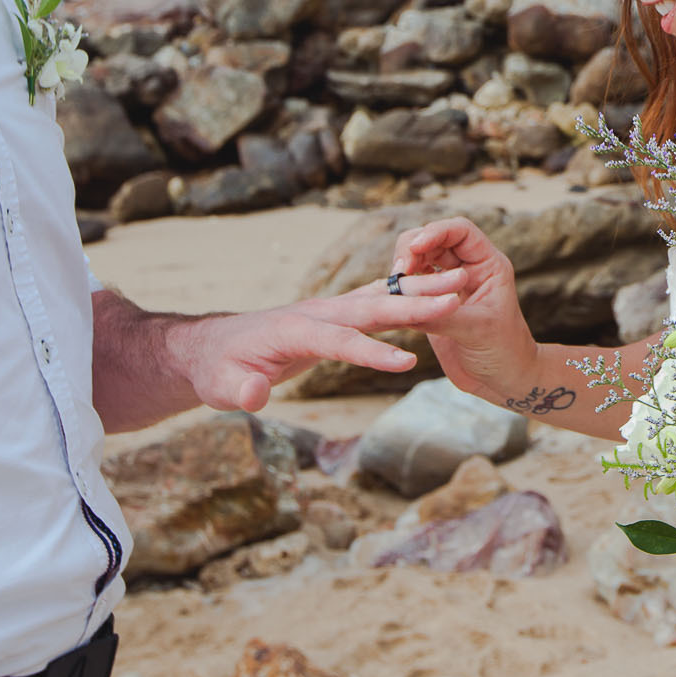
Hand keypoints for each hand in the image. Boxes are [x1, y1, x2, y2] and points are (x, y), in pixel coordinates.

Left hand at [167, 274, 465, 411]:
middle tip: (458, 294)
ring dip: (420, 291)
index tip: (408, 363)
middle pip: (372, 306)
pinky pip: (377, 303)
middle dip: (415, 302)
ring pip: (381, 298)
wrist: (212, 346)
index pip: (341, 341)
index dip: (372, 352)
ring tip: (462, 282)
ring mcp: (328, 309)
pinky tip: (438, 292)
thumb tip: (255, 394)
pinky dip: (407, 297)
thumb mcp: (222, 386)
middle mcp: (318, 311)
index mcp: (295, 329)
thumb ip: (241, 390)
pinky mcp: (335, 315)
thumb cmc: (219, 369)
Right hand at [393, 216, 538, 403]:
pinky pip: (410, 286)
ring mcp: (447, 286)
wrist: (503, 381)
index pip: (460, 231)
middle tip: (399, 271)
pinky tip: (390, 300)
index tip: (415, 246)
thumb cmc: (504, 353)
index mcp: (487, 265)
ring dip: (403, 267)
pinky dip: (398, 289)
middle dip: (412, 248)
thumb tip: (405, 306)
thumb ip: (442, 315)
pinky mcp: (432, 305)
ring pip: (418, 260)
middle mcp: (466, 270)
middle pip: (433, 240)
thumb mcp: (476, 330)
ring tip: (394, 285)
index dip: (435, 231)